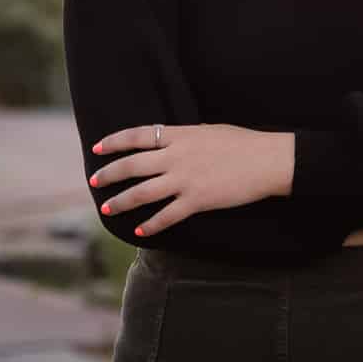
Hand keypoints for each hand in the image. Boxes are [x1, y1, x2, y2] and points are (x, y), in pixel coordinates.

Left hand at [89, 122, 292, 236]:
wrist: (267, 160)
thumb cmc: (243, 142)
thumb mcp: (210, 131)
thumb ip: (185, 137)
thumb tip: (168, 142)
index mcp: (180, 135)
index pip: (137, 136)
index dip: (114, 142)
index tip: (97, 148)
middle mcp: (177, 156)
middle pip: (132, 165)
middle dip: (109, 174)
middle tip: (95, 181)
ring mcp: (185, 180)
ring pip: (142, 192)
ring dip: (121, 201)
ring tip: (108, 208)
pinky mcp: (196, 200)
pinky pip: (166, 215)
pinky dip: (151, 224)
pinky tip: (140, 230)